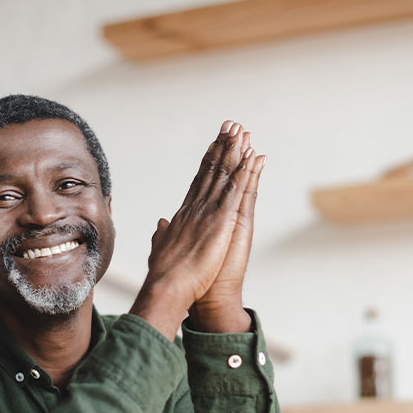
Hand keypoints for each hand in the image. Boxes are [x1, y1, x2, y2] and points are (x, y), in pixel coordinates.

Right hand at [129, 121, 256, 338]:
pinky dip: (244, 172)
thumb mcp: (162, 248)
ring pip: (223, 175)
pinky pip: (235, 191)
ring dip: (234, 152)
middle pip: (211, 171)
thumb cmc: (165, 275)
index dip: (208, 161)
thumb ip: (163, 233)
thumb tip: (161, 223)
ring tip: (241, 131)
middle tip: (230, 126)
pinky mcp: (221, 221)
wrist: (167, 287)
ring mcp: (208, 212)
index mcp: (185, 215)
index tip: (214, 144)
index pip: (199, 182)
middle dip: (222, 147)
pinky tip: (251, 157)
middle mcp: (196, 207)